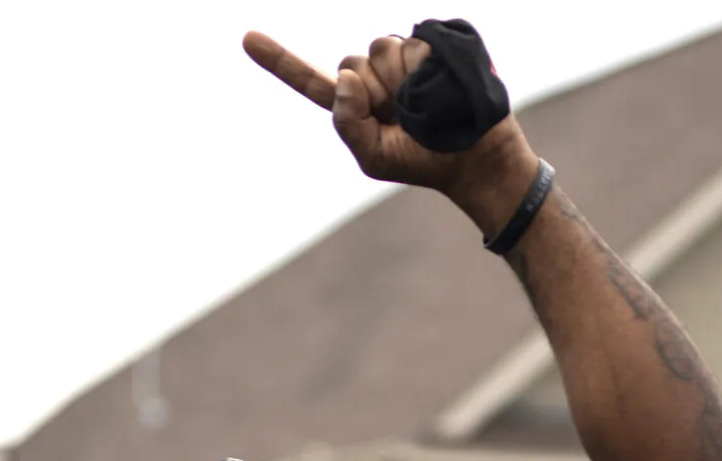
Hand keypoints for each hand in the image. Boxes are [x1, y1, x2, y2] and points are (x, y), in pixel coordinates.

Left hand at [243, 30, 541, 226]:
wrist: (474, 158)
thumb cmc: (424, 162)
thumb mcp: (374, 157)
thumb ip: (347, 121)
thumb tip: (348, 76)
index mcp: (355, 102)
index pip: (310, 80)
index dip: (278, 59)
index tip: (246, 38)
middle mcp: (374, 74)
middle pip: (355, 61)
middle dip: (378, 91)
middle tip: (407, 117)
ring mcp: (402, 58)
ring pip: (384, 49)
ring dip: (405, 80)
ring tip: (429, 104)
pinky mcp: (431, 46)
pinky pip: (415, 45)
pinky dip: (426, 69)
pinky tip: (441, 87)